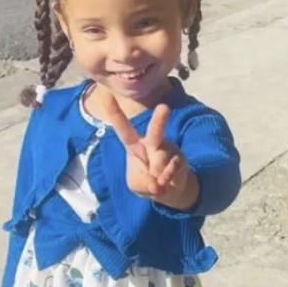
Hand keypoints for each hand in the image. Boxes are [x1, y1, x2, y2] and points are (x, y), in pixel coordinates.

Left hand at [102, 94, 197, 209]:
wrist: (169, 191)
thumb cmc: (146, 182)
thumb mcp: (137, 185)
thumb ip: (143, 184)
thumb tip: (157, 185)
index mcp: (134, 145)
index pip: (123, 128)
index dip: (115, 112)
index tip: (107, 95)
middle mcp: (152, 143)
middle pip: (155, 130)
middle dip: (159, 120)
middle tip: (164, 107)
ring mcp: (168, 149)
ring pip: (162, 160)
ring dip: (158, 175)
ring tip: (158, 182)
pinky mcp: (180, 158)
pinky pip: (173, 168)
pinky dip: (168, 179)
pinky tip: (167, 183)